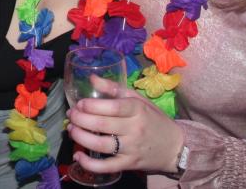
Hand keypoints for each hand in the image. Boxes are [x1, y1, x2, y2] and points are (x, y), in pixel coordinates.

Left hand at [67, 75, 183, 173]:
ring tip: (71, 130)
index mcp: (137, 109)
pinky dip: (90, 163)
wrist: (174, 146)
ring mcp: (131, 148)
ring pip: (101, 145)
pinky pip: (107, 166)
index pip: (113, 107)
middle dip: (81, 119)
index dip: (92, 105)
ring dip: (81, 137)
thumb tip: (91, 78)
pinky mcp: (129, 164)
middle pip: (103, 125)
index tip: (80, 103)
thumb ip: (114, 89)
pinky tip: (78, 155)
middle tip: (71, 115)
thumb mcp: (138, 99)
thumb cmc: (153, 118)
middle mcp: (134, 129)